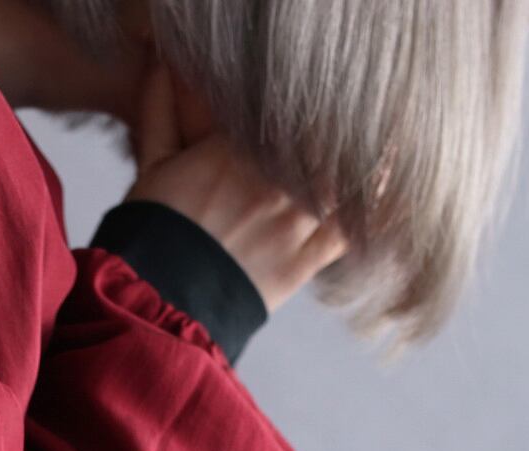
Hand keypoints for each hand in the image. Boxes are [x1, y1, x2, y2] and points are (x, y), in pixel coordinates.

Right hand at [120, 53, 349, 316]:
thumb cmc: (149, 235)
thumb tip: (159, 69)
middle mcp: (272, 180)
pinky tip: (379, 202)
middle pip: (320, 142)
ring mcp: (292, 222)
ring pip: (340, 182)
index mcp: (237, 148)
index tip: (299, 113)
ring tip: (362, 164)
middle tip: (327, 140)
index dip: (295, 111)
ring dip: (351, 172)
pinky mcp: (303, 261)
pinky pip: (348, 232)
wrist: (158, 303)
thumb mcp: (151, 167)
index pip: (283, 112)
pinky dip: (367, 216)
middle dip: (326, 140)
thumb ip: (159, 112)